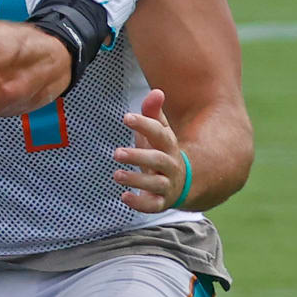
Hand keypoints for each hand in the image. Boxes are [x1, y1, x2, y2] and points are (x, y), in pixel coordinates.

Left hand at [113, 89, 187, 211]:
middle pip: (158, 160)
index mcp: (168, 145)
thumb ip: (153, 112)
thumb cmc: (161, 151)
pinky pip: (153, 205)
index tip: (126, 117)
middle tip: (116, 153)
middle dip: (137, 156)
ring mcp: (167, 185)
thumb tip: (157, 91)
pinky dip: (140, 203)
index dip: (144, 124)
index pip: (159, 133)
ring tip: (116, 174)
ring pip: (155, 184)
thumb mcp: (158, 132)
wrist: (180, 183)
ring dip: (135, 179)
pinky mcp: (161, 202)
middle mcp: (170, 165)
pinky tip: (124, 197)